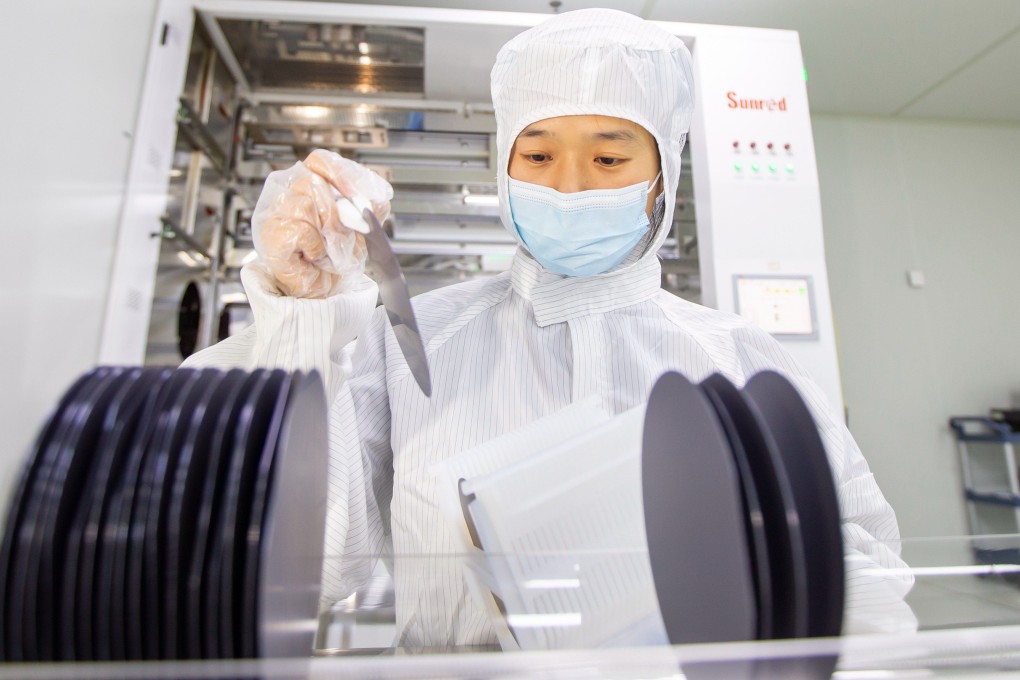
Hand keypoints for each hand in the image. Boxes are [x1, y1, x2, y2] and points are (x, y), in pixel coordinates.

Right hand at [251, 150, 392, 297]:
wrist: (321, 289)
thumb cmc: (335, 256)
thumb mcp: (361, 227)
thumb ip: (370, 208)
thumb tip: (378, 198)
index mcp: (307, 182)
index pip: (320, 161)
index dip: (343, 174)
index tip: (362, 196)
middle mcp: (286, 192)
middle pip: (312, 181)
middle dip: (340, 209)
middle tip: (351, 230)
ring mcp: (275, 212)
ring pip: (306, 204)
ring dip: (329, 231)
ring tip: (332, 247)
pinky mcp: (271, 236)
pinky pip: (301, 231)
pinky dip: (317, 248)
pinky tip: (316, 256)